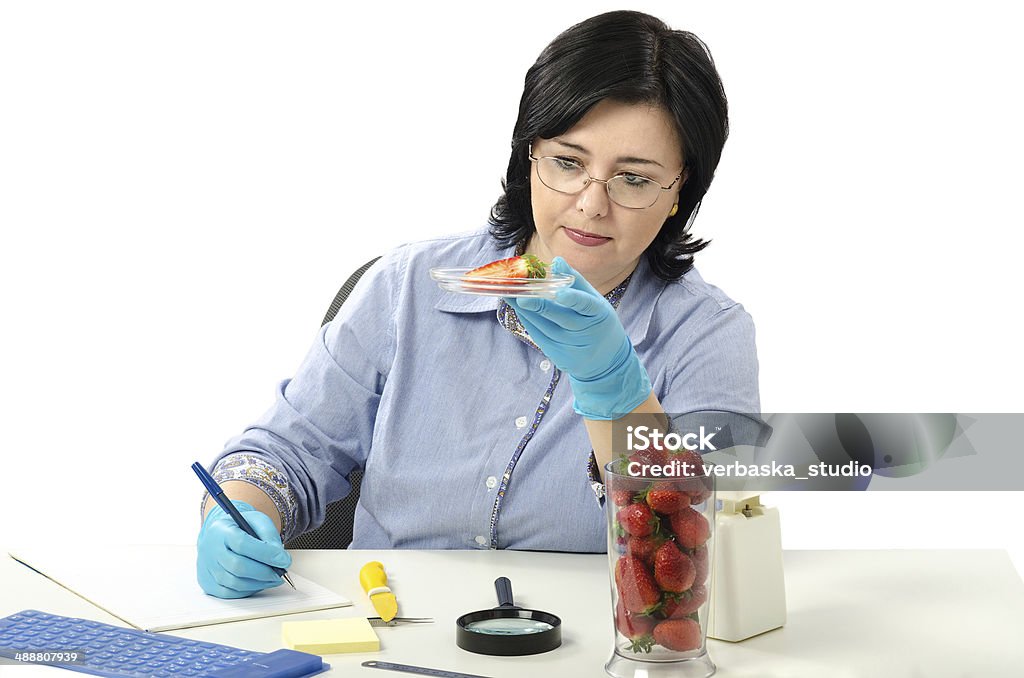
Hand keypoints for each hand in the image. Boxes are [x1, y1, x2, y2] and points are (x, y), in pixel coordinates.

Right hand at [196, 500, 291, 598]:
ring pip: (235, 583)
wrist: (219, 534)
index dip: (266, 554)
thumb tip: (280, 558)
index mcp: (222, 530)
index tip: (284, 560)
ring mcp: (208, 568)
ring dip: (259, 583)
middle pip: (238, 566)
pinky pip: (230, 593)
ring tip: (272, 577)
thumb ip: (270, 536)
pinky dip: (248, 590)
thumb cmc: (240, 527)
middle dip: (264, 572)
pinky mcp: (208, 583)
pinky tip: (258, 582)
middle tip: (280, 573)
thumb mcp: (257, 520)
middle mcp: (211, 550)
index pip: (242, 544)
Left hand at [504, 257, 651, 419]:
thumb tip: (556, 261)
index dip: (572, 298)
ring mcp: (569, 346)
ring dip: (525, 310)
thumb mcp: (596, 302)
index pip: (585, 304)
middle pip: (558, 317)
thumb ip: (576, 282)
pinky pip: (538, 335)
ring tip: (509, 294)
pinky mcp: (557, 356)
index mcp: (598, 314)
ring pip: (543, 326)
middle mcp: (584, 332)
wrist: (606, 362)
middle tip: (517, 292)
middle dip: (537, 305)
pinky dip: (527, 320)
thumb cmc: (599, 323)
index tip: (557, 291)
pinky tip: (517, 308)